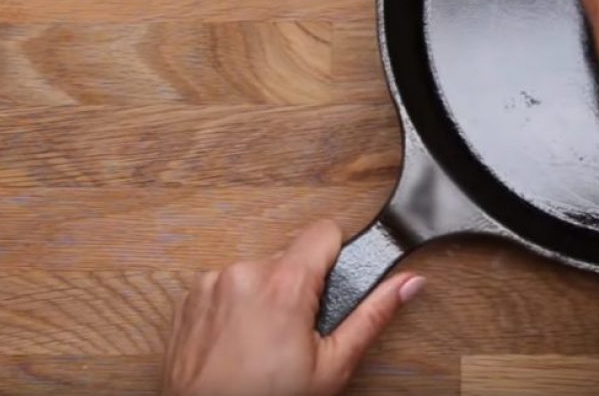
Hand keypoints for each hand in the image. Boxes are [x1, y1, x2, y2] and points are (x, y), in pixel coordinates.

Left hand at [161, 220, 423, 395]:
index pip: (324, 231)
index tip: (333, 283)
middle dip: (300, 287)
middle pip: (291, 257)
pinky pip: (226, 287)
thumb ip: (373, 316)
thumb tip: (409, 283)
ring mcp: (212, 284)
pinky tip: (239, 343)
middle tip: (299, 333)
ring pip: (258, 273)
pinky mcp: (189, 299)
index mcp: (285, 284)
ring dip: (266, 298)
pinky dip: (236, 308)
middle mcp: (245, 273)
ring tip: (265, 343)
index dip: (336, 255)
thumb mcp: (332, 366)